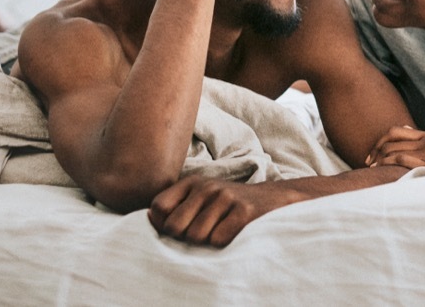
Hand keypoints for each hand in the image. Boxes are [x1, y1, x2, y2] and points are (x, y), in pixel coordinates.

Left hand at [148, 175, 302, 246]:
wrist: (274, 198)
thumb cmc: (230, 205)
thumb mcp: (202, 197)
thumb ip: (176, 206)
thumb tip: (150, 216)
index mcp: (193, 182)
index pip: (158, 208)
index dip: (163, 225)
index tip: (179, 230)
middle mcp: (208, 186)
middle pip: (174, 227)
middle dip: (185, 237)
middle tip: (203, 232)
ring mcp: (226, 197)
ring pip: (196, 237)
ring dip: (207, 241)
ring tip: (221, 230)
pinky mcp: (244, 210)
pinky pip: (218, 240)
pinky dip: (224, 243)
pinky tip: (234, 232)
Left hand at [367, 126, 424, 172]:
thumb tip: (407, 129)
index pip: (398, 131)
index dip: (381, 140)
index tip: (373, 152)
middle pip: (392, 141)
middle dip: (376, 151)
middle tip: (367, 162)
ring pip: (395, 151)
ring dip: (379, 159)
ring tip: (371, 168)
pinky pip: (403, 161)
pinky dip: (389, 165)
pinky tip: (383, 171)